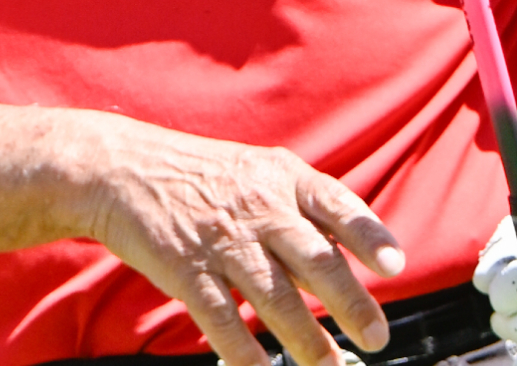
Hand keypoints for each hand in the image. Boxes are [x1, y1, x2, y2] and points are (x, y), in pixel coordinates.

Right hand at [77, 119, 406, 365]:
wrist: (122, 170)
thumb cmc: (202, 176)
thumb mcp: (259, 173)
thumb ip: (303, 217)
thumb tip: (347, 270)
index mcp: (283, 178)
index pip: (338, 205)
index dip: (369, 236)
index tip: (394, 266)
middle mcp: (258, 208)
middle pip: (315, 260)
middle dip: (349, 303)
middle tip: (375, 337)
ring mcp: (222, 241)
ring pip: (275, 298)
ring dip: (307, 340)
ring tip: (328, 365)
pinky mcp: (186, 270)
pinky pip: (223, 319)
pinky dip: (245, 351)